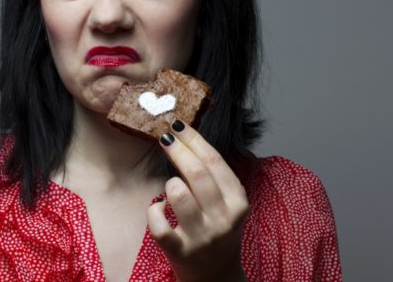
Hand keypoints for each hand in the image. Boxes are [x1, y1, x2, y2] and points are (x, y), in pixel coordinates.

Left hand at [147, 120, 248, 281]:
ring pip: (179, 194)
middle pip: (197, 173)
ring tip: (171, 188)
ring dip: (170, 183)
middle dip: (178, 150)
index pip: (215, 161)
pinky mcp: (181, 252)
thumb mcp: (228, 204)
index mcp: (238, 202)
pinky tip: (159, 208)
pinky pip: (159, 224)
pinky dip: (154, 210)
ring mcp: (202, 237)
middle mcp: (223, 219)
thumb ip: (214, 177)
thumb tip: (187, 137)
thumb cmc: (218, 231)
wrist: (216, 276)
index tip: (178, 125)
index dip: (194, 139)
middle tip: (165, 138)